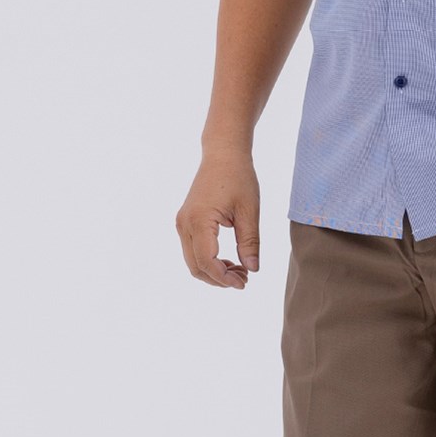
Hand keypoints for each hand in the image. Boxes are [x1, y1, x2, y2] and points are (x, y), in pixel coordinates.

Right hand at [176, 143, 261, 286]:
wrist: (223, 154)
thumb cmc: (239, 177)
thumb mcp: (250, 211)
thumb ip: (250, 242)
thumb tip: (253, 269)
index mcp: (199, 221)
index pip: (207, 262)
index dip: (224, 278)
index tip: (244, 283)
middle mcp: (185, 224)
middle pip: (196, 267)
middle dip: (219, 279)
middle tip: (244, 280)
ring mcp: (182, 223)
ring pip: (192, 261)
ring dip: (214, 272)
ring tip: (240, 270)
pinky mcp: (186, 221)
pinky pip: (193, 250)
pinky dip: (209, 261)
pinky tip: (229, 261)